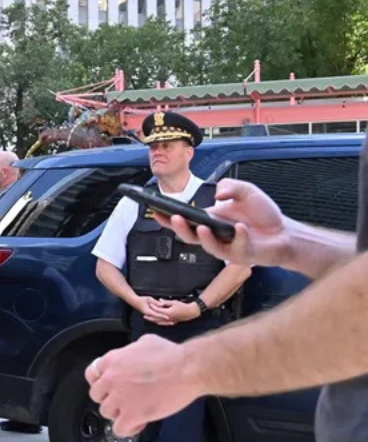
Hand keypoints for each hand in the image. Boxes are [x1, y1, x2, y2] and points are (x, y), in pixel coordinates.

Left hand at [86, 335, 204, 436]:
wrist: (187, 369)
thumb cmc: (171, 355)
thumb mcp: (145, 342)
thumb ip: (131, 351)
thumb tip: (133, 356)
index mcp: (112, 361)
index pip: (91, 374)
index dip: (100, 382)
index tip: (109, 386)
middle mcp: (111, 379)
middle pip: (96, 395)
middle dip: (109, 398)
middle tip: (123, 399)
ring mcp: (120, 398)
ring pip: (106, 412)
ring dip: (118, 413)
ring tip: (134, 411)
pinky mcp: (132, 414)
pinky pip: (119, 429)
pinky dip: (128, 429)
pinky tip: (139, 423)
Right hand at [133, 296, 171, 325]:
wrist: (134, 302)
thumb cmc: (141, 300)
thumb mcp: (149, 299)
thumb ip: (155, 302)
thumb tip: (162, 305)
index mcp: (147, 311)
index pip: (156, 314)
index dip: (162, 316)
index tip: (168, 318)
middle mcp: (148, 315)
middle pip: (157, 319)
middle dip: (165, 321)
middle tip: (172, 322)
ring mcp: (149, 316)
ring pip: (157, 320)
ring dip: (164, 322)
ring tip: (171, 322)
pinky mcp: (150, 315)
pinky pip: (156, 318)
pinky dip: (161, 319)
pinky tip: (166, 320)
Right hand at [152, 178, 291, 267]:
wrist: (285, 232)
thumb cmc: (263, 215)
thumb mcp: (247, 190)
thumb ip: (231, 186)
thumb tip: (217, 195)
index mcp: (210, 219)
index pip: (185, 220)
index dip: (168, 217)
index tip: (155, 210)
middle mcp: (214, 235)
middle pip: (188, 236)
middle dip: (178, 228)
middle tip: (173, 218)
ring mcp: (226, 247)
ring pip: (207, 246)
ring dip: (203, 237)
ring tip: (201, 227)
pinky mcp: (240, 255)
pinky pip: (235, 248)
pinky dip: (238, 237)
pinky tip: (241, 228)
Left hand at [152, 299, 200, 325]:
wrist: (191, 312)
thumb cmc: (183, 306)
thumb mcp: (174, 302)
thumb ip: (165, 302)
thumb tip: (159, 300)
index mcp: (168, 313)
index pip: (158, 310)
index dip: (153, 307)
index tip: (149, 305)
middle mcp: (168, 318)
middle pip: (157, 318)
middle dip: (150, 317)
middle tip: (144, 316)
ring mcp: (171, 321)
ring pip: (160, 322)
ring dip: (154, 321)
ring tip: (149, 319)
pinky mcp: (173, 322)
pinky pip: (165, 324)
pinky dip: (160, 323)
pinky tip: (157, 322)